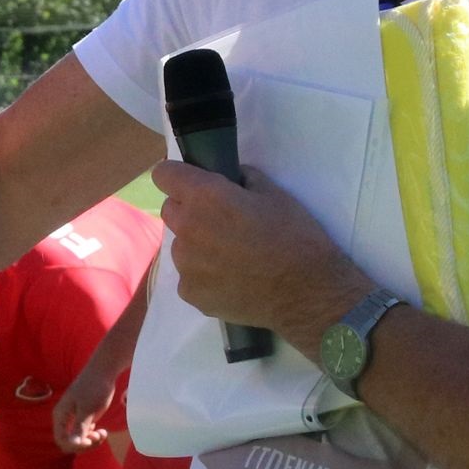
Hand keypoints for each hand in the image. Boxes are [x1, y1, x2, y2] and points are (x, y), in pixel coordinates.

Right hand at [52, 366, 116, 452]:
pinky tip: (102, 431)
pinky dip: (94, 435)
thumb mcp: (87, 410)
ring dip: (91, 440)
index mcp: (61, 415)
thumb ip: (80, 428)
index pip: (62, 440)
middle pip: (70, 442)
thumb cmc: (94, 388)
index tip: (90, 440)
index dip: (75, 445)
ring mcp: (74, 419)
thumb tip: (73, 444)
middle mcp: (64, 419)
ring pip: (78, 439)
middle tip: (98, 437)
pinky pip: (85, 433)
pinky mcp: (83, 417)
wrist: (103, 371)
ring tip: (103, 433)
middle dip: (85, 443)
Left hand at [148, 160, 367, 359]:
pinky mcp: (189, 292)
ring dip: (197, 245)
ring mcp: (185, 264)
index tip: (191, 182)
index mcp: (205, 197)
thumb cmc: (294, 236)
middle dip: (190, 211)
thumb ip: (242, 179)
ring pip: (180, 245)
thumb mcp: (274, 194)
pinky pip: (189, 276)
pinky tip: (231, 280)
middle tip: (221, 222)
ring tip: (231, 257)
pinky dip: (203, 276)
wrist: (305, 292)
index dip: (177, 176)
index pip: (164, 175)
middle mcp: (187, 228)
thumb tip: (228, 179)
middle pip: (171, 211)